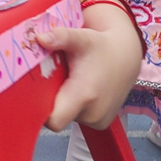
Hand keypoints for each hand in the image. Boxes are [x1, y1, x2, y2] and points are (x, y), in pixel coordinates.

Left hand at [39, 0, 142, 130]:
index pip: (54, 120)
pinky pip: (78, 119)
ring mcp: (98, 121)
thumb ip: (61, 37)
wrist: (127, 56)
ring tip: (67, 81)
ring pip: (67, 117)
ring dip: (63, 103)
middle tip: (50, 80)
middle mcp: (93, 113)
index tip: (33, 94)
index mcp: (85, 95)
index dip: (40, 111)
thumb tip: (39, 38)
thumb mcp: (81, 38)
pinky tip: (77, 89)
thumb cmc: (100, 46)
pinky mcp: (101, 123)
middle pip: (57, 117)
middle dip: (49, 101)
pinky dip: (74, 107)